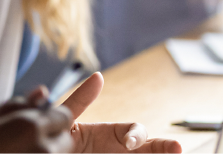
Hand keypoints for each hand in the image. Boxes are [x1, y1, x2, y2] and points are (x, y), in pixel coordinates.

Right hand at [0, 86, 74, 153]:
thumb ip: (14, 105)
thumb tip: (43, 92)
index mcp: (28, 127)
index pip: (64, 116)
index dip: (51, 116)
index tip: (37, 121)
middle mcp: (42, 151)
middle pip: (65, 140)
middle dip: (51, 136)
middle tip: (25, 139)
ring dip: (45, 151)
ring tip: (16, 150)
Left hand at [60, 73, 181, 153]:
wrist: (44, 151)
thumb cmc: (55, 139)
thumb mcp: (67, 119)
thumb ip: (80, 100)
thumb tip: (98, 76)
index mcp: (110, 135)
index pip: (134, 132)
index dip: (136, 135)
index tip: (129, 143)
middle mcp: (120, 150)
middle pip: (150, 148)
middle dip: (165, 148)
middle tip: (177, 148)